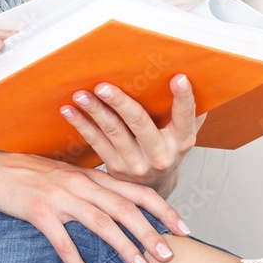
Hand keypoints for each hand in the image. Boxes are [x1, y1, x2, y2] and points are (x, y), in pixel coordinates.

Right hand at [0, 150, 189, 262]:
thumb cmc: (30, 175)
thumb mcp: (67, 178)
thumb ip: (92, 191)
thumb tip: (119, 210)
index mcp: (91, 176)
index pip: (136, 190)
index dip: (162, 209)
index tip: (183, 228)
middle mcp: (81, 183)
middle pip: (125, 208)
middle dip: (150, 233)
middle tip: (168, 255)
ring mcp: (61, 196)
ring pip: (101, 223)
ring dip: (124, 247)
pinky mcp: (39, 210)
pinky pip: (63, 240)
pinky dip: (76, 261)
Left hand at [60, 74, 205, 193]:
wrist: (152, 187)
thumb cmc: (167, 148)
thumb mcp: (183, 133)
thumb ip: (189, 111)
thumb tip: (194, 76)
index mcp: (181, 141)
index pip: (185, 117)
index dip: (184, 98)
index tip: (178, 77)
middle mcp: (160, 154)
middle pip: (139, 123)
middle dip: (120, 103)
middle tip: (103, 86)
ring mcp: (135, 163)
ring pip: (113, 132)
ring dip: (95, 111)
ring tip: (81, 94)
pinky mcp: (115, 167)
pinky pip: (96, 142)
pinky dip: (81, 124)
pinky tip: (69, 110)